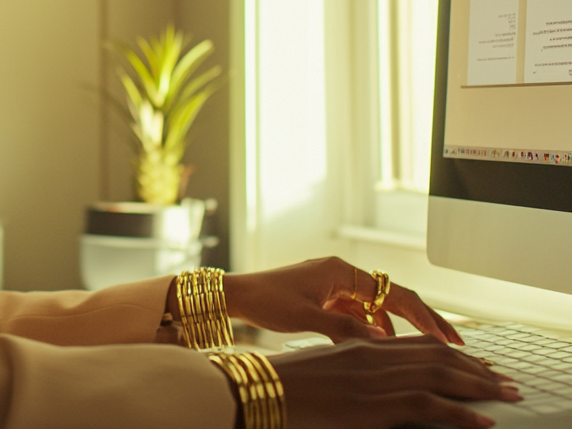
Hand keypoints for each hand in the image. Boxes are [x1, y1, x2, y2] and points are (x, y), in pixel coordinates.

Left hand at [221, 257, 463, 342]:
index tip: (448, 338)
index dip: (425, 317)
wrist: (237, 295)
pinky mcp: (325, 298)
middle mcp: (341, 275)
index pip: (395, 294)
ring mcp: (334, 286)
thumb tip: (379, 342)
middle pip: (392, 298)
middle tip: (452, 344)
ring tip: (417, 351)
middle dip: (422, 321)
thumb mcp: (307, 317)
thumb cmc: (266, 300)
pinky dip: (370, 329)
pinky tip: (377, 346)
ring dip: (395, 328)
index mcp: (340, 271)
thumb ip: (344, 329)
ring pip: (376, 308)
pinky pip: (357, 314)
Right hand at [268, 335, 517, 428]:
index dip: (451, 351)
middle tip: (505, 381)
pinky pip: (430, 403)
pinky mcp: (373, 403)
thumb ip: (347, 370)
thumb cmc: (277, 384)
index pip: (416, 343)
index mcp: (358, 346)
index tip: (476, 363)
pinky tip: (483, 420)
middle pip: (436, 354)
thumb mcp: (318, 370)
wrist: (255, 389)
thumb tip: (365, 384)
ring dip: (481, 386)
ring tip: (507, 396)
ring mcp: (373, 377)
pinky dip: (462, 413)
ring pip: (441, 374)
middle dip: (476, 368)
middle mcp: (371, 354)